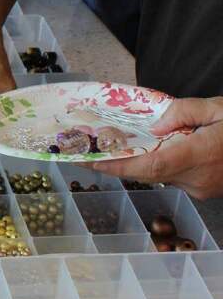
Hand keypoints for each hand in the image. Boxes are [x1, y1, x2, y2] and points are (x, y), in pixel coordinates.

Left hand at [95, 96, 222, 199]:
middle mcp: (197, 178)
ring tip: (113, 150)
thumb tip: (156, 125)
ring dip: (138, 165)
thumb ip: (186, 111)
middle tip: (89, 155)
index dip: (121, 165)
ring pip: (160, 177)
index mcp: (201, 155)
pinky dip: (158, 166)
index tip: (94, 161)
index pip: (152, 165)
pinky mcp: (204, 190)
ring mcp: (200, 188)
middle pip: (149, 174)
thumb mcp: (219, 108)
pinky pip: (173, 179)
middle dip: (118, 166)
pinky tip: (150, 153)